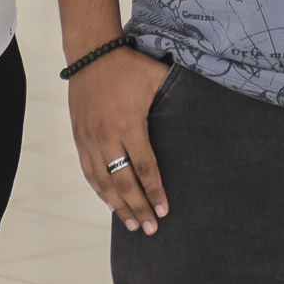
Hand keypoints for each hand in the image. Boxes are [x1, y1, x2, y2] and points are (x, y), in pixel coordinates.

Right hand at [68, 46, 170, 233]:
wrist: (91, 54)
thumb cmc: (129, 66)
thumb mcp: (156, 77)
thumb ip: (175, 95)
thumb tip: (205, 108)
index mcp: (129, 123)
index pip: (144, 166)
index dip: (154, 191)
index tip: (164, 210)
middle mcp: (106, 135)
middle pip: (123, 181)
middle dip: (139, 206)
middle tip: (151, 229)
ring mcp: (89, 138)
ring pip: (103, 181)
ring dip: (118, 205)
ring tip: (132, 225)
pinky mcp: (79, 137)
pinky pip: (89, 171)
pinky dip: (99, 190)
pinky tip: (110, 204)